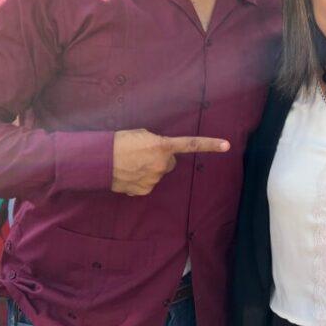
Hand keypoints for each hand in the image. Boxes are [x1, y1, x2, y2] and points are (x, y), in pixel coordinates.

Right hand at [111, 129, 229, 195]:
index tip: (227, 145)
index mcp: (163, 146)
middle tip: (142, 155)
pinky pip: (147, 184)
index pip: (191, 144)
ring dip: (148, 170)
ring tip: (131, 164)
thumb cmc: (119, 142)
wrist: (98, 160)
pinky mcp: (144, 191)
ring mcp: (154, 179)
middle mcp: (162, 164)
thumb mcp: (141, 134)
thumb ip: (156, 141)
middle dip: (160, 159)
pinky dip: (139, 181)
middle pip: (169, 163)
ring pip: (157, 174)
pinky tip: (128, 174)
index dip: (210, 144)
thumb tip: (161, 151)